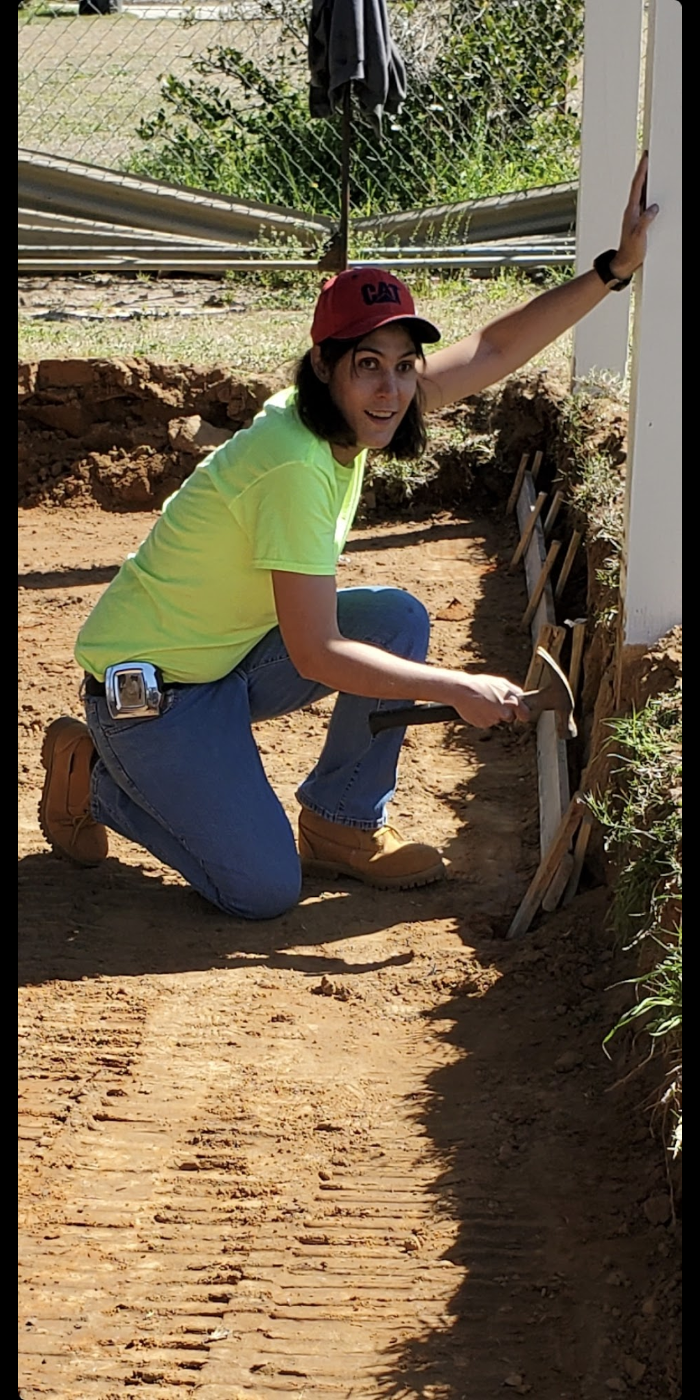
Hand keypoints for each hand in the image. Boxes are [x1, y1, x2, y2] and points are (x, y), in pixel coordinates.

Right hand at [451, 674, 528, 728]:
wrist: (461, 690)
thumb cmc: (481, 684)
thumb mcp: (501, 682)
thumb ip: (515, 691)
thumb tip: (522, 697)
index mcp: (512, 702)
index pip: (525, 715)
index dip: (523, 714)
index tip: (521, 714)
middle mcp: (504, 714)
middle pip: (510, 718)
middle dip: (505, 712)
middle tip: (495, 702)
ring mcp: (493, 720)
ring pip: (497, 720)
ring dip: (493, 714)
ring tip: (484, 702)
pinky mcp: (483, 725)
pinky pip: (486, 722)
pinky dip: (484, 717)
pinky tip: (478, 707)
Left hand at [611, 152, 658, 279]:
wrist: (625, 262)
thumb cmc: (630, 251)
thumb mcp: (639, 235)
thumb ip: (646, 220)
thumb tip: (653, 207)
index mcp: (631, 211)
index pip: (637, 186)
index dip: (641, 171)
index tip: (645, 158)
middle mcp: (632, 210)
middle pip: (639, 186)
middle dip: (644, 171)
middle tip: (648, 158)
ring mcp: (635, 215)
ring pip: (642, 193)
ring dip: (646, 181)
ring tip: (651, 169)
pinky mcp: (639, 220)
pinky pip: (645, 202)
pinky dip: (649, 194)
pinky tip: (653, 191)